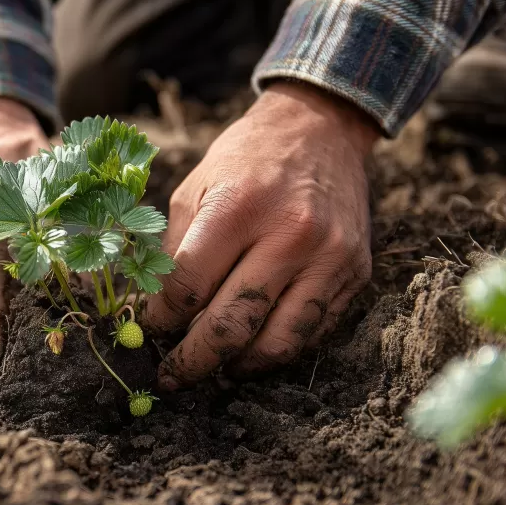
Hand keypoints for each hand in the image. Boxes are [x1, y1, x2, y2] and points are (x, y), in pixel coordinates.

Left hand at [144, 81, 377, 389]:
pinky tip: (253, 348)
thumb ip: (176, 250)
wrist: (321, 129)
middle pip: (231, 325)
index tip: (150, 328)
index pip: (189, 288)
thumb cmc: (246, 159)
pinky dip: (278, 348)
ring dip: (240, 366)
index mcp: (239, 206)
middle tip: (172, 375)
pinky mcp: (356, 272)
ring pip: (279, 343)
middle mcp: (290, 234)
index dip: (161, 318)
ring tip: (217, 370)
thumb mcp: (197, 188)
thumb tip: (153, 313)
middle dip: (193, 360)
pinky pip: (313, 331)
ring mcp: (329, 257)